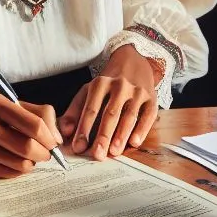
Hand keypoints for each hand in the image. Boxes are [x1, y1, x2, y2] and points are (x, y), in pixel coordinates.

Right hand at [0, 90, 61, 177]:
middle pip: (27, 146)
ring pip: (18, 163)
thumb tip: (57, 137)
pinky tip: (14, 163)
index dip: (50, 136)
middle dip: (43, 153)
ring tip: (29, 157)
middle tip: (45, 153)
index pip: (34, 123)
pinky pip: (5, 172)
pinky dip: (16, 170)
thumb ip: (33, 113)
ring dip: (31, 163)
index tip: (54, 141)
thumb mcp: (1, 102)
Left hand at [58, 45, 161, 159]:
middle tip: (97, 154)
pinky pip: (148, 115)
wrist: (133, 61)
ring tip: (114, 152)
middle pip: (110, 114)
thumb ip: (75, 110)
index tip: (78, 146)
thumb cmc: (108, 83)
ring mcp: (137, 91)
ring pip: (129, 115)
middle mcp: (119, 86)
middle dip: (103, 135)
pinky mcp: (151, 98)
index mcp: (100, 84)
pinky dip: (142, 129)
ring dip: (121, 135)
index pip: (91, 109)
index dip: (84, 129)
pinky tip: (135, 142)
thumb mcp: (89, 90)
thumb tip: (65, 131)